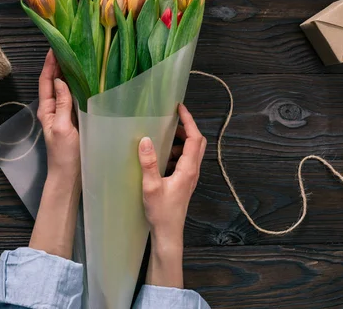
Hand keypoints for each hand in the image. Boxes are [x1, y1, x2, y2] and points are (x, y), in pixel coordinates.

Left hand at [29, 50, 80, 258]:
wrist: (69, 177)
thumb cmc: (64, 155)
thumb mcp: (62, 128)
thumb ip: (61, 105)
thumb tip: (60, 81)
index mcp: (46, 110)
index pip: (46, 81)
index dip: (50, 64)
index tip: (55, 46)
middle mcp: (53, 109)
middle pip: (54, 82)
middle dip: (59, 64)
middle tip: (69, 46)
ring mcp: (63, 115)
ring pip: (64, 89)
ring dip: (68, 74)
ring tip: (78, 57)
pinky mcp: (73, 120)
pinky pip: (74, 99)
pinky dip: (78, 87)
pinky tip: (87, 80)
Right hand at [138, 103, 205, 287]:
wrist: (168, 233)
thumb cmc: (161, 212)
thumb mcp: (151, 186)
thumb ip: (149, 163)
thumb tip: (145, 140)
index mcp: (188, 169)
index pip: (194, 138)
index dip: (189, 121)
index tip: (180, 108)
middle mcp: (193, 171)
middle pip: (197, 143)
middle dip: (187, 128)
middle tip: (172, 120)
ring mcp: (190, 177)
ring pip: (192, 152)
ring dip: (181, 140)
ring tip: (164, 136)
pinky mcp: (184, 182)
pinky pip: (185, 161)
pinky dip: (177, 152)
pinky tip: (161, 156)